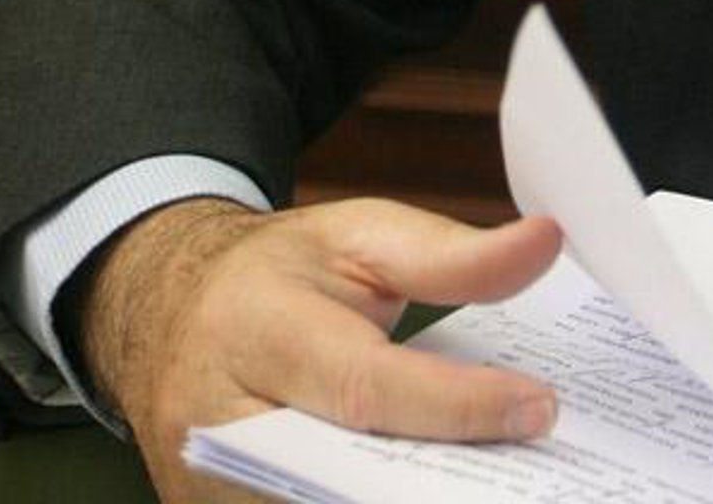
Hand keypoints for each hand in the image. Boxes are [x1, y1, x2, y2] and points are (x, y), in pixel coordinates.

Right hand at [74, 195, 563, 503]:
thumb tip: (543, 243)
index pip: (366, 386)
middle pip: (344, 475)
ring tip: (503, 484)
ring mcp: (205, 490)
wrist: (169, 314)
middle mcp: (218, 423)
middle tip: (533, 472)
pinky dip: (376, 503)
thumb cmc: (278, 274)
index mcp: (257, 327)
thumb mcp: (360, 236)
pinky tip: (443, 487)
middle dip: (443, 481)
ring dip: (418, 500)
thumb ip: (452, 254)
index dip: (457, 406)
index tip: (538, 407)